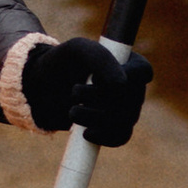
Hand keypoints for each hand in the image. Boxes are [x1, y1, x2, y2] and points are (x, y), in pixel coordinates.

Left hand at [20, 35, 152, 147]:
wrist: (44, 87)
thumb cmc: (63, 62)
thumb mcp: (77, 50)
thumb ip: (100, 58)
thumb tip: (122, 86)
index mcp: (129, 62)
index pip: (143, 72)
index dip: (124, 77)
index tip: (95, 77)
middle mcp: (133, 87)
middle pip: (132, 99)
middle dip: (97, 98)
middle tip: (74, 91)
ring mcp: (127, 109)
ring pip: (124, 120)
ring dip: (93, 117)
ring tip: (72, 111)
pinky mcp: (116, 128)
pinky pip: (121, 137)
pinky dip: (103, 137)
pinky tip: (85, 133)